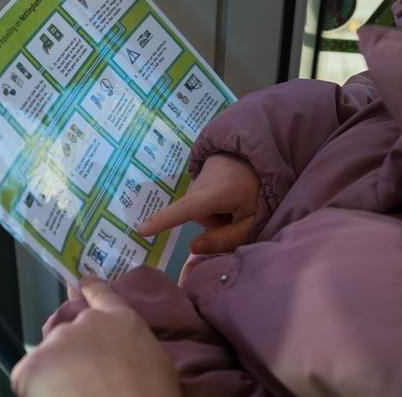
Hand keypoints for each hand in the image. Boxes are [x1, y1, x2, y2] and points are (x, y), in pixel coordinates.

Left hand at [11, 277, 180, 396]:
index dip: (89, 287)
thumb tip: (121, 348)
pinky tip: (56, 396)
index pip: (100, 293)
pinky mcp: (36, 363)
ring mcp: (61, 339)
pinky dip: (36, 388)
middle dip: (73, 353)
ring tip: (74, 392)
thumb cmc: (151, 393)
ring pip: (49, 355)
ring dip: (56, 372)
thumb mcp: (155, 358)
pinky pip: (27, 375)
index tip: (82, 282)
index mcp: (121, 319)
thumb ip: (132, 342)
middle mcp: (88, 321)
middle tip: (86, 379)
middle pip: (70, 332)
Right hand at [138, 153, 259, 253]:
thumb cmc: (260, 189)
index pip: (188, 208)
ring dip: (216, 211)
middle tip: (239, 213)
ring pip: (199, 208)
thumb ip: (227, 238)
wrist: (260, 153)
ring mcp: (199, 173)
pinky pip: (200, 197)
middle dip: (216, 222)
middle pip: (199, 217)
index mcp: (219, 191)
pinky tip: (229, 191)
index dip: (164, 220)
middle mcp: (203, 180)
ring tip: (237, 199)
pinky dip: (213, 201)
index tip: (141, 229)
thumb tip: (193, 248)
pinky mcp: (198, 171)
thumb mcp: (253, 221)